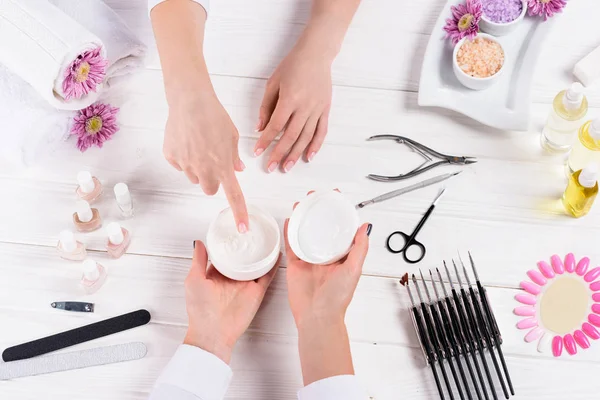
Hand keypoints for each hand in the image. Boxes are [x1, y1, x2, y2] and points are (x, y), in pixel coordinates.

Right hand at [163, 92, 248, 231]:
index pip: (233, 195)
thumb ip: (234, 156)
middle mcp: (204, 170)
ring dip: (198, 167)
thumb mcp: (232, 136)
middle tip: (213, 160)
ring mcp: (185, 165)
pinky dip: (183, 157)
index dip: (239, 212)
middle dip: (212, 179)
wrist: (190, 101)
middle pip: (209, 188)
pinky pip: (179, 165)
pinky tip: (185, 140)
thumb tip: (236, 169)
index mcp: (223, 166)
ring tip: (199, 144)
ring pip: (194, 176)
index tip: (241, 227)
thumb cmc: (214, 116)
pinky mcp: (171, 157)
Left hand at [183, 240, 278, 362]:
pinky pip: (267, 275)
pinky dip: (273, 265)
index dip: (231, 242)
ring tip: (269, 235)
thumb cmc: (200, 310)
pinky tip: (277, 253)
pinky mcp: (257, 290)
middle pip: (244, 257)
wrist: (213, 332)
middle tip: (254, 227)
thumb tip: (199, 242)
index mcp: (217, 274)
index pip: (226, 254)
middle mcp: (233, 277)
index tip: (235, 228)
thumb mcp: (194, 279)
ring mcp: (246, 283)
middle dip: (249, 244)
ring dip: (263, 252)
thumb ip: (198, 260)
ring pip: (257, 263)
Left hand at [254, 32, 333, 172]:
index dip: (265, 141)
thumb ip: (266, 107)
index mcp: (290, 99)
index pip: (275, 126)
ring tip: (287, 167)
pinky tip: (309, 157)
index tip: (257, 152)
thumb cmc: (292, 66)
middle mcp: (305, 107)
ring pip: (306, 137)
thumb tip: (260, 128)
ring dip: (296, 154)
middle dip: (279, 154)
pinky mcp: (325, 110)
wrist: (316, 54)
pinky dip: (315, 146)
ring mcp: (317, 109)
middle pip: (290, 136)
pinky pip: (321, 131)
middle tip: (271, 167)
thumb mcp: (273, 83)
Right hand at [284, 192, 370, 384]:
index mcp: (341, 255)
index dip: (339, 212)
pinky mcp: (295, 265)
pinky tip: (289, 219)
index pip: (341, 228)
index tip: (336, 197)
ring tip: (302, 203)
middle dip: (319, 210)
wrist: (317, 317)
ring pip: (305, 232)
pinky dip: (289, 231)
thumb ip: (359, 248)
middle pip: (321, 226)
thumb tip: (366, 226)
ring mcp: (309, 259)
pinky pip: (291, 244)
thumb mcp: (354, 269)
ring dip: (303, 217)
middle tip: (316, 195)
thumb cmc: (338, 298)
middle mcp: (325, 255)